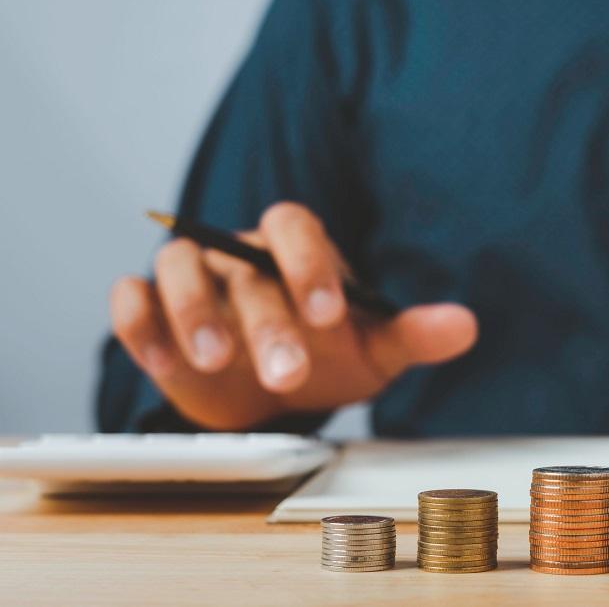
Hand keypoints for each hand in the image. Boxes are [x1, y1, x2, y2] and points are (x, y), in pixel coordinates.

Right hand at [109, 202, 476, 429]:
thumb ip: (413, 333)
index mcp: (298, 247)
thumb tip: (467, 326)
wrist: (273, 389)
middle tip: (287, 374)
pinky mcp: (151, 311)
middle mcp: (241, 252)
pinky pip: (133, 299)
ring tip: (214, 361)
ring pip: (178, 267)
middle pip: (246, 266)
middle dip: (266, 321)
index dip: (309, 264)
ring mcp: (194, 277)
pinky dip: (140, 322)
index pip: (296, 226)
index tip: (328, 314)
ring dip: (192, 311)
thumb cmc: (328, 355)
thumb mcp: (374, 349)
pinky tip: (162, 360)